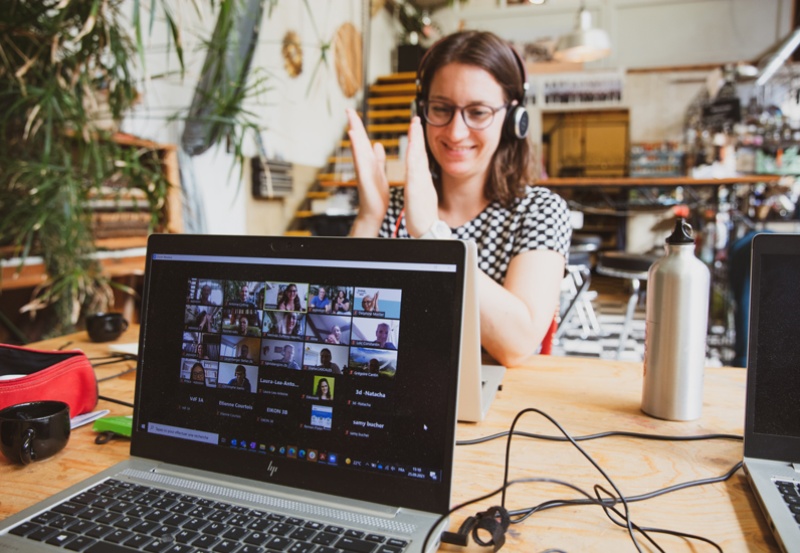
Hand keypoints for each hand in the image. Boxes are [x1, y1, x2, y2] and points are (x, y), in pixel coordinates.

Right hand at [346, 108, 388, 234]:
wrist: (373, 212)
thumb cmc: (376, 195)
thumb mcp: (379, 172)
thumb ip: (377, 159)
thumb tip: (377, 144)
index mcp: (369, 162)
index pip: (364, 141)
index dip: (359, 126)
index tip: (354, 112)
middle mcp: (363, 164)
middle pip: (358, 141)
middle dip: (354, 125)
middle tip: (348, 109)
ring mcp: (362, 171)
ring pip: (358, 149)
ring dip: (354, 134)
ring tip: (350, 119)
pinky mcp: (364, 178)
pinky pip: (360, 162)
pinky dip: (356, 150)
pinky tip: (353, 139)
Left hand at [404, 117, 438, 237]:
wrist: (428, 230)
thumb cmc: (423, 217)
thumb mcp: (421, 196)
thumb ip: (420, 185)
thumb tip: (420, 179)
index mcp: (421, 179)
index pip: (419, 156)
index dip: (417, 141)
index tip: (415, 127)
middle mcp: (422, 178)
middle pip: (420, 153)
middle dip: (417, 135)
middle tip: (415, 119)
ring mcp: (421, 183)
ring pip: (418, 158)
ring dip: (416, 141)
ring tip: (414, 125)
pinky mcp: (417, 190)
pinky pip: (415, 172)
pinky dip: (414, 159)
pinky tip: (412, 150)